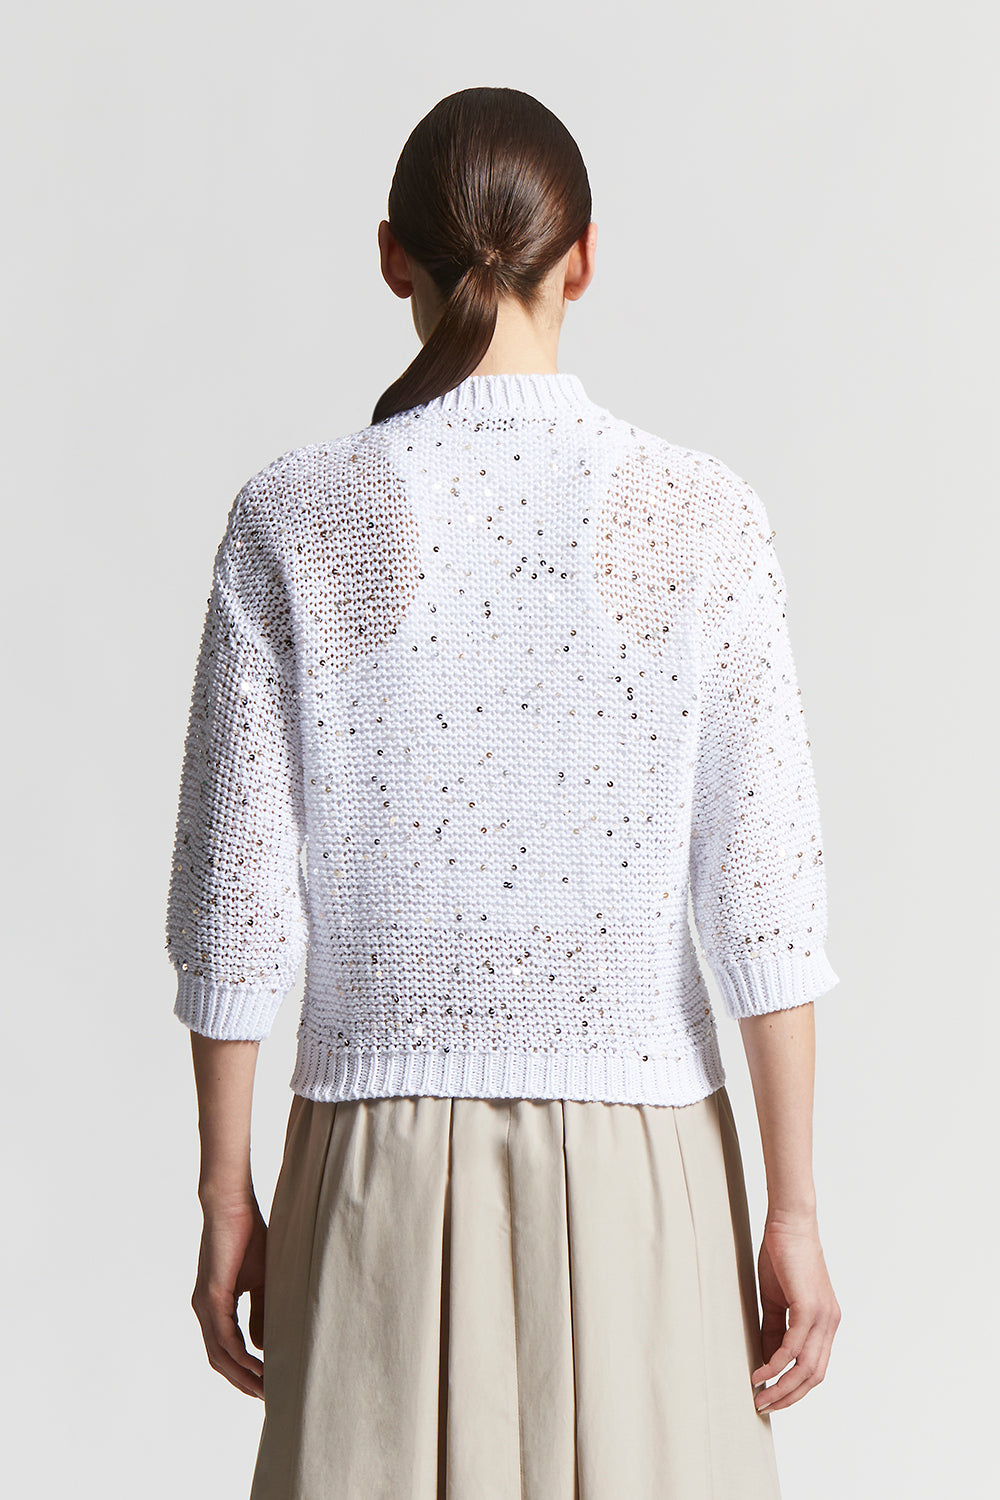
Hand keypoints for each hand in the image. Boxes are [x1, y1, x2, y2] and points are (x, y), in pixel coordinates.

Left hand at [190, 1197, 267, 1397]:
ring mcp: (204, 1305)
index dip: (244, 1371)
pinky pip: (224, 1337)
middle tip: (267, 1398)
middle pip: (219, 1361)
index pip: (225, 1350)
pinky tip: (258, 1366)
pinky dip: (240, 1356)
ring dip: (242, 1375)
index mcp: (214, 1306)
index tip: (267, 1385)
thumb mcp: (261, 1280)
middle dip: (243, 1382)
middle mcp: (204, 1310)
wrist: (232, 1205)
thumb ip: (260, 1312)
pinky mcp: (211, 1296)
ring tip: (266, 1389)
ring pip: (220, 1355)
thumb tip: (262, 1347)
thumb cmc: (249, 1236)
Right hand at [752, 1210, 840, 1412]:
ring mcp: (823, 1316)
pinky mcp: (810, 1308)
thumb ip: (775, 1329)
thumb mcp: (777, 1300)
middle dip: (788, 1397)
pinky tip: (760, 1373)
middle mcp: (829, 1323)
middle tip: (764, 1406)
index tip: (771, 1397)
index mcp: (825, 1323)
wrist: (789, 1223)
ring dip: (782, 1388)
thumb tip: (768, 1359)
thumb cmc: (782, 1256)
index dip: (794, 1387)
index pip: (815, 1368)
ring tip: (760, 1397)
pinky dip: (776, 1365)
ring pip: (807, 1368)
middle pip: (814, 1376)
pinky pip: (794, 1347)